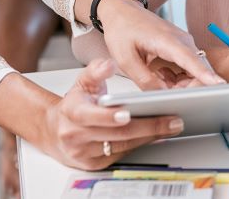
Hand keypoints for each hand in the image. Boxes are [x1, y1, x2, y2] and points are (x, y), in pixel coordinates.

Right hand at [41, 59, 184, 169]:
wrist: (57, 130)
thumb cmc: (76, 103)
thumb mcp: (83, 81)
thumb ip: (96, 70)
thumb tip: (108, 65)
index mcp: (72, 112)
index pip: (90, 116)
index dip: (109, 116)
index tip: (128, 113)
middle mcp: (76, 135)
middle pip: (116, 134)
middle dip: (147, 127)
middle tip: (172, 119)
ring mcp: (85, 153)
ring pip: (122, 147)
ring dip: (149, 137)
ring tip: (171, 126)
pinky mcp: (94, 165)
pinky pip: (121, 155)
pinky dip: (140, 145)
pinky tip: (157, 136)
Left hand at [98, 0, 225, 89]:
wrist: (122, 12)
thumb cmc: (122, 29)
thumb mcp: (125, 58)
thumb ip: (145, 80)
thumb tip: (162, 96)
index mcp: (167, 40)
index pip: (191, 59)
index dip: (205, 74)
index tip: (218, 85)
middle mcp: (181, 40)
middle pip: (197, 70)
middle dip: (188, 89)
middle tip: (165, 96)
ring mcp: (183, 44)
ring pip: (193, 72)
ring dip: (181, 85)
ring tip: (157, 81)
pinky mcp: (181, 48)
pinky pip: (187, 69)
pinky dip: (177, 79)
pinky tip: (160, 76)